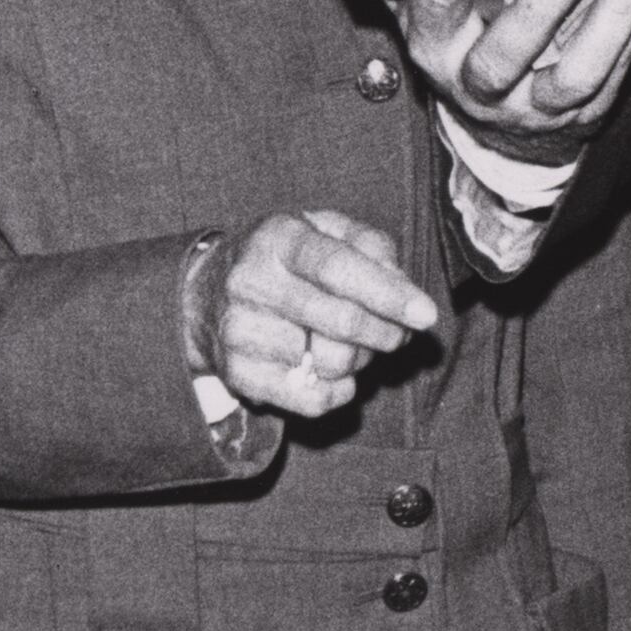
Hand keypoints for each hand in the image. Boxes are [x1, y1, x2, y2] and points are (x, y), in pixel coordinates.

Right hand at [214, 210, 434, 417]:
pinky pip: (312, 399)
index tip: (426, 315)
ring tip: (348, 343)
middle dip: (387, 333)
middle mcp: (251, 280)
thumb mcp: (323, 231)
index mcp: (278, 237)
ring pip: (332, 363)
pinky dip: (338, 392)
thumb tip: (402, 287)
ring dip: (360, 360)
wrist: (204, 295)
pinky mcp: (237, 374)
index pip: (338, 268)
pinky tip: (329, 372)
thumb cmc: (284, 261)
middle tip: (398, 334)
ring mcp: (239, 330)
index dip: (388, 294)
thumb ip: (370, 245)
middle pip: (341, 321)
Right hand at [399, 0, 630, 164]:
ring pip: (577, 74)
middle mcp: (480, 85)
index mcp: (438, 49)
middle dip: (537, 12)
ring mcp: (535, 107)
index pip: (434, 6)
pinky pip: (616, 70)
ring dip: (613, 15)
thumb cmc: (469, 43)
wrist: (502, 129)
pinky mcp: (583, 114)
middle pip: (502, 60)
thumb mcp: (443, 12)